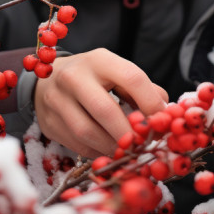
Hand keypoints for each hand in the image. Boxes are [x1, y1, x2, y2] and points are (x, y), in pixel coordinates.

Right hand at [34, 48, 168, 157]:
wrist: (48, 81)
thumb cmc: (94, 79)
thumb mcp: (116, 73)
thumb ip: (142, 90)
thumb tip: (165, 114)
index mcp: (99, 60)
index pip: (131, 77)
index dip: (150, 102)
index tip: (161, 122)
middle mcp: (74, 77)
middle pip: (105, 110)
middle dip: (128, 133)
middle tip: (143, 146)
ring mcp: (56, 100)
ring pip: (86, 132)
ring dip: (112, 147)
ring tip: (126, 151)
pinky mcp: (48, 123)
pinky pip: (76, 145)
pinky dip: (97, 153)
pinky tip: (107, 152)